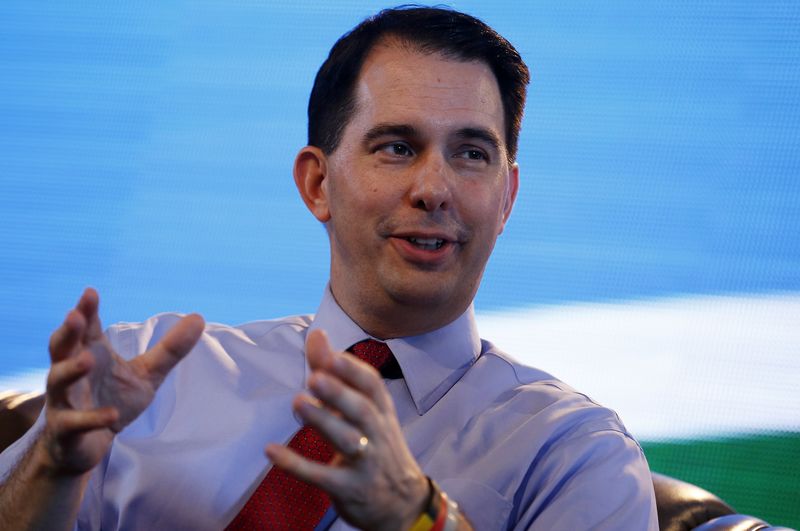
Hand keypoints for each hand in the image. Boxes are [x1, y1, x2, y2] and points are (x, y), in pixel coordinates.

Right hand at [38, 288, 203, 475]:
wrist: (85, 447)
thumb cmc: (112, 400)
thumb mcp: (146, 374)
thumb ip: (170, 349)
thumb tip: (199, 316)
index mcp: (90, 353)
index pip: (85, 327)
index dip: (86, 310)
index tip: (91, 292)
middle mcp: (70, 372)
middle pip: (61, 347)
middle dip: (67, 332)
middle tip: (74, 316)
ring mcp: (64, 401)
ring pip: (59, 381)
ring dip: (71, 369)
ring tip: (87, 359)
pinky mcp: (65, 430)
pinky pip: (75, 422)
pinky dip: (92, 418)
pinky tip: (111, 414)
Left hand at [266, 330, 428, 530]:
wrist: (402, 504)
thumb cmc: (375, 444)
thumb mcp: (363, 409)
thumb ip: (334, 372)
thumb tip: (317, 333)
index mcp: (381, 411)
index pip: (373, 387)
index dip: (353, 371)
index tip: (332, 355)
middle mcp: (377, 434)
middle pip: (362, 410)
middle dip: (340, 393)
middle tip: (315, 377)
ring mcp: (365, 462)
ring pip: (347, 440)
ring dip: (324, 422)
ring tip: (298, 402)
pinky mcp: (348, 489)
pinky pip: (322, 476)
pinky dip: (296, 465)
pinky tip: (271, 451)